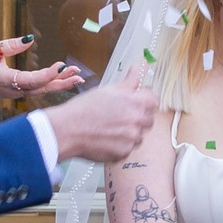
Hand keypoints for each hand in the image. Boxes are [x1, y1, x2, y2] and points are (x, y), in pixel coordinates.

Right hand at [0, 38, 83, 102]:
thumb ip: (10, 45)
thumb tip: (29, 39)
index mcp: (7, 81)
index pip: (32, 80)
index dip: (48, 74)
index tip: (61, 65)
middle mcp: (16, 90)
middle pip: (43, 88)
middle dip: (62, 81)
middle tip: (78, 74)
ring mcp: (19, 93)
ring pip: (43, 90)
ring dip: (61, 83)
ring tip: (77, 76)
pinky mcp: (21, 92)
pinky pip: (40, 89)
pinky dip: (53, 84)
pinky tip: (65, 79)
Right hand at [43, 76, 159, 165]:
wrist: (68, 130)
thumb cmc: (85, 108)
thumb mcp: (108, 90)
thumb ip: (129, 82)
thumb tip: (138, 68)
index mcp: (137, 103)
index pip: (154, 100)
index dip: (144, 99)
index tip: (136, 100)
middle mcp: (138, 122)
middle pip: (148, 119)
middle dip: (137, 117)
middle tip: (119, 115)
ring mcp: (132, 139)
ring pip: (138, 136)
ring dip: (129, 132)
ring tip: (110, 127)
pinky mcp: (124, 153)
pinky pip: (127, 148)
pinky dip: (119, 144)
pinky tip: (106, 138)